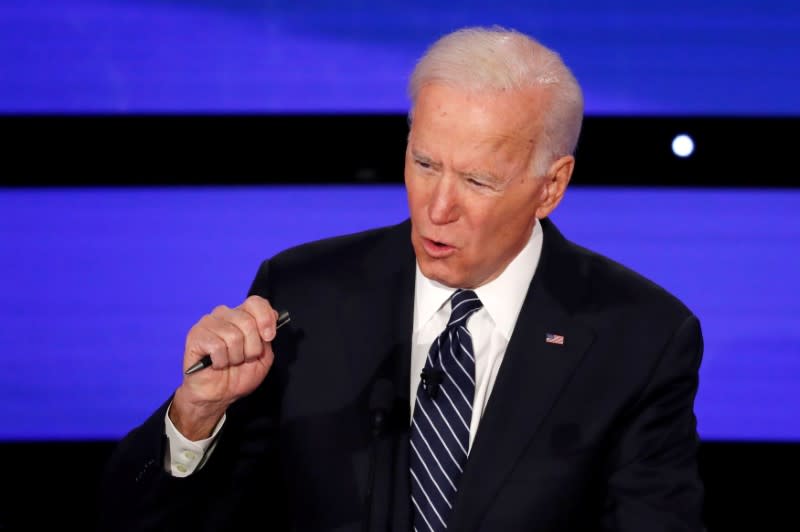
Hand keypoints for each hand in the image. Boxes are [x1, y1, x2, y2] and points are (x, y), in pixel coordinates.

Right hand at [170, 295, 278, 438]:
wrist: (218, 395)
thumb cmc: (239, 375)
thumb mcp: (263, 357)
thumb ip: (268, 338)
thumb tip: (270, 323)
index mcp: (242, 315)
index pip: (255, 302)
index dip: (265, 318)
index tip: (269, 337)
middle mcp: (225, 314)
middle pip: (247, 321)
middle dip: (252, 347)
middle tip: (244, 359)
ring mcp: (208, 323)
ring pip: (233, 335)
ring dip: (236, 357)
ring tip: (229, 362)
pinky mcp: (195, 335)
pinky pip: (217, 346)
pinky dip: (221, 361)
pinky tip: (216, 364)